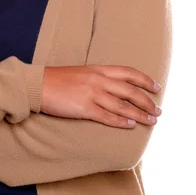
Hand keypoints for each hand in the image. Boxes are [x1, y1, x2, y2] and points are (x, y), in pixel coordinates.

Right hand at [41, 65, 161, 127]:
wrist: (37, 85)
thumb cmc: (57, 79)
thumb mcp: (82, 72)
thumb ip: (98, 77)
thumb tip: (114, 86)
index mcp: (98, 69)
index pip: (128, 73)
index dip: (145, 80)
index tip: (157, 87)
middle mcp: (98, 80)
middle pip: (130, 91)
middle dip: (147, 101)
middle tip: (158, 110)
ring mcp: (92, 94)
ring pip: (123, 106)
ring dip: (140, 114)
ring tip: (151, 121)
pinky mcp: (84, 108)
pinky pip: (108, 116)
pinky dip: (121, 121)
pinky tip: (131, 125)